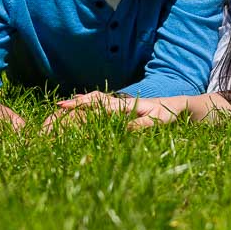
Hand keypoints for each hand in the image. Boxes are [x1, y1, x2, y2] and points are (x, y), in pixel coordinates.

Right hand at [46, 91, 182, 131]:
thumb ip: (140, 125)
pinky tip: (77, 109)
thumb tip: (121, 129)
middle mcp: (118, 102)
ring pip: (92, 101)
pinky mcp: (120, 110)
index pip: (97, 103)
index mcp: (124, 104)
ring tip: (58, 110)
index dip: (79, 105)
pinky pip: (99, 106)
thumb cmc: (168, 114)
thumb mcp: (157, 121)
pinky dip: (86, 107)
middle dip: (72, 105)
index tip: (62, 106)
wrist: (177, 106)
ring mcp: (118, 105)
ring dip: (77, 104)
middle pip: (90, 100)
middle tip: (53, 110)